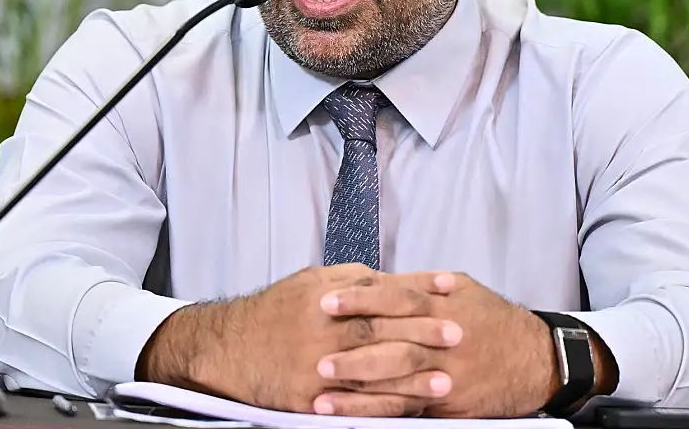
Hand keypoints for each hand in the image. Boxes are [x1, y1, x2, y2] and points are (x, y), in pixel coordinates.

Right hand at [141, 264, 460, 414]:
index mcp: (328, 296)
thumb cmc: (274, 312)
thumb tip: (390, 277)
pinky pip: (353, 405)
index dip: (419, 286)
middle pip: (383, 329)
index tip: (450, 287)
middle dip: (424, 332)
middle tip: (459, 334)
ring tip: (446, 381)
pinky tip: (409, 409)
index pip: (382, 289)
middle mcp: (324, 329)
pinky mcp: (309, 397)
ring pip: (373, 371)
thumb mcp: (310, 282)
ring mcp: (317, 365)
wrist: (229, 348)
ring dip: (412, 377)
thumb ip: (351, 280)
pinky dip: (383, 407)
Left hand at [316, 273, 560, 417]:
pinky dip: (373, 407)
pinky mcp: (448, 400)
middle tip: (312, 341)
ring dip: (354, 379)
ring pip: (394, 374)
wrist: (537, 359)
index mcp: (444, 303)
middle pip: (390, 337)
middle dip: (348, 340)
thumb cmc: (494, 321)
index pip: (393, 297)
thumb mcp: (463, 290)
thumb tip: (380, 276)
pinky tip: (347, 409)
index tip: (325, 299)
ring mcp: (447, 371)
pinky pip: (405, 405)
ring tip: (318, 381)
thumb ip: (422, 284)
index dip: (358, 298)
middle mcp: (444, 336)